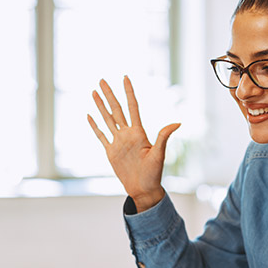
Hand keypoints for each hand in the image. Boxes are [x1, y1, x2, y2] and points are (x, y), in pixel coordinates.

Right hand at [88, 76, 180, 211]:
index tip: (125, 78)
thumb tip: (177, 122)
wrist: (144, 189)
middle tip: (102, 79)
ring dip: (100, 106)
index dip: (128, 92)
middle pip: (116, 109)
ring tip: (94, 92)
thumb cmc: (154, 174)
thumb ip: (163, 137)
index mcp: (139, 132)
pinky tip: (90, 115)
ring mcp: (118, 142)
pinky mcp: (110, 152)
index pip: (132, 107)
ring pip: (107, 119)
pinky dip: (95, 126)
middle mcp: (127, 134)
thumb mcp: (159, 154)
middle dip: (109, 94)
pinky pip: (101, 136)